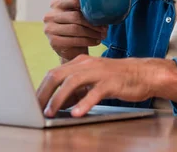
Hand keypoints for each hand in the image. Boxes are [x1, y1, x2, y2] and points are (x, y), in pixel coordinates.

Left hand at [36, 55, 176, 116]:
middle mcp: (87, 64)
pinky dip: (84, 103)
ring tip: (51, 113)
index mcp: (80, 62)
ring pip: (73, 82)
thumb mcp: (92, 81)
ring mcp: (99, 72)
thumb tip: (57, 102)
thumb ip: (76, 89)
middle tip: (35, 109)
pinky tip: (76, 113)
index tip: (32, 104)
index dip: (40, 89)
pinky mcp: (112, 82)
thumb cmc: (116, 79)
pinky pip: (95, 93)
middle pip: (58, 75)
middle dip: (43, 93)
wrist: (144, 74)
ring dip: (58, 99)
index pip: (53, 73)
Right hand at [43, 0, 107, 60]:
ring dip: (92, 33)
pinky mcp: (54, 42)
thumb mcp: (79, 15)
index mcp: (56, 4)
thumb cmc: (77, 27)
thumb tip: (104, 9)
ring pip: (76, 29)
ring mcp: (50, 29)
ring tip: (102, 35)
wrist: (70, 48)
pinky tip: (95, 41)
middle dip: (92, 23)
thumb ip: (85, 9)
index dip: (88, 5)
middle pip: (76, 16)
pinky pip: (74, 40)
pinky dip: (88, 41)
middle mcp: (50, 15)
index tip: (100, 12)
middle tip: (104, 28)